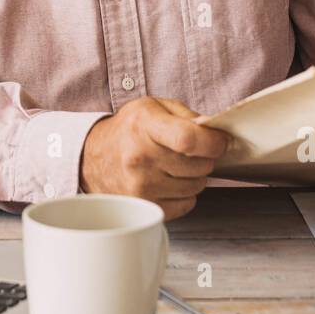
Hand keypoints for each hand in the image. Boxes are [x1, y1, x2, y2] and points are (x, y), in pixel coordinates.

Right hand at [78, 97, 229, 220]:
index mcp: (145, 126)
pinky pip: (187, 204)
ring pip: (196, 186)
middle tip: (190, 151)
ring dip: (194, 176)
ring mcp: (141, 186)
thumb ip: (188, 116)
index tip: (219, 141)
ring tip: (176, 165)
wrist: (95, 157)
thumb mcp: (155, 107)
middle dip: (205, 157)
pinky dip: (185, 194)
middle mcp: (140, 157)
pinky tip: (169, 181)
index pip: (189, 139)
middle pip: (199, 164)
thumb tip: (215, 131)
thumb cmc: (130, 130)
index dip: (213, 142)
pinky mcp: (145, 206)